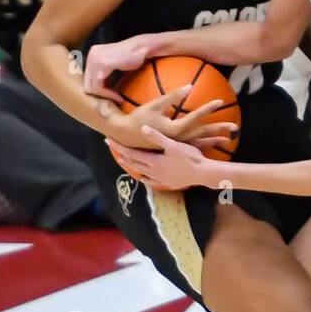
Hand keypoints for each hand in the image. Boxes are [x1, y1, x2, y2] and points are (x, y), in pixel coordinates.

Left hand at [84, 37, 157, 97]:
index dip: (98, 89)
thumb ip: (103, 71)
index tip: (111, 95)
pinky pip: (99, 86)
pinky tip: (119, 96)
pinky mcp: (103, 65)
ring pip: (91, 87)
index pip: (87, 78)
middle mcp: (91, 55)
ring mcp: (95, 59)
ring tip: (117, 97)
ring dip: (105, 95)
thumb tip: (95, 89)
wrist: (143, 46)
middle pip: (87, 84)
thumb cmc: (133, 56)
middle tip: (114, 97)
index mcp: (93, 54)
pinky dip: (108, 94)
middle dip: (100, 94)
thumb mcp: (113, 64)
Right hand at [102, 83, 238, 151]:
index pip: (195, 117)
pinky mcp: (174, 146)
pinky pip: (193, 147)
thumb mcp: (155, 105)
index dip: (207, 109)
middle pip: (202, 133)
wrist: (126, 135)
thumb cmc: (139, 118)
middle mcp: (178, 139)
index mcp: (174, 129)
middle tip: (234, 126)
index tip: (220, 102)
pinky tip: (214, 143)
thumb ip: (172, 96)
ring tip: (229, 138)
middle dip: (218, 129)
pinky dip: (205, 145)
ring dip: (214, 139)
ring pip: (200, 142)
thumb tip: (190, 86)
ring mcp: (177, 144)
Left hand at [107, 124, 231, 190]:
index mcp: (153, 161)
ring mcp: (159, 179)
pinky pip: (150, 181)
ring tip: (123, 160)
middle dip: (121, 154)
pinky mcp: (167, 183)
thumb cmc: (189, 157)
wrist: (202, 173)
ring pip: (140, 172)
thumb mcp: (173, 144)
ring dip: (130, 165)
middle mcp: (153, 171)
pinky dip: (144, 178)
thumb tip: (142, 128)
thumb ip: (157, 137)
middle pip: (133, 162)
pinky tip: (143, 177)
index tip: (108, 140)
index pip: (131, 153)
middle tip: (111, 147)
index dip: (118, 146)